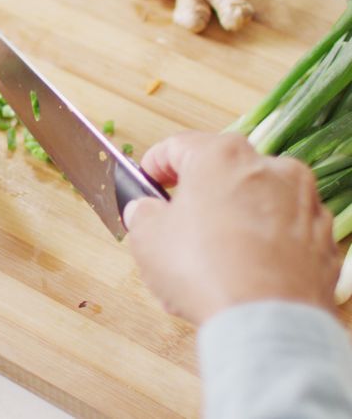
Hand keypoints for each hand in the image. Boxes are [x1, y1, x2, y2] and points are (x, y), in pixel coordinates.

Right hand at [124, 132, 338, 325]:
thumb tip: (146, 210)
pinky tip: (243, 273)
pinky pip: (283, 233)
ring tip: (209, 259)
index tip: (145, 182)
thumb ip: (143, 213)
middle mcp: (271, 168)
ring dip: (232, 220)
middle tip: (175, 225)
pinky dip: (264, 245)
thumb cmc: (203, 270)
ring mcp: (305, 202)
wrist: (267, 322)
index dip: (153, 164)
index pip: (178, 145)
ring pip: (257, 202)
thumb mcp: (146, 238)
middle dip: (197, 196)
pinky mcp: (324, 238)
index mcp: (222, 156)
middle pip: (223, 172)